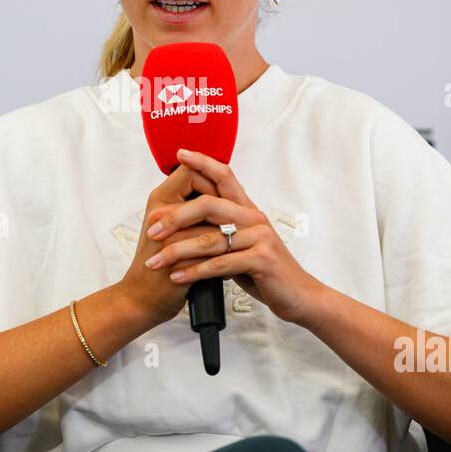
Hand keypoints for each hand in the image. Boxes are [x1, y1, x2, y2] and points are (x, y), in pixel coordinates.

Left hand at [141, 148, 323, 325]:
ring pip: (210, 238)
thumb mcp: (243, 246)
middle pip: (208, 205)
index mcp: (248, 211)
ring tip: (156, 262)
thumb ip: (222, 231)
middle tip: (151, 230)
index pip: (225, 176)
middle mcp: (254, 218)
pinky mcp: (261, 259)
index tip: (180, 154)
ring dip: (178, 251)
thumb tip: (188, 223)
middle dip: (175, 217)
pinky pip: (220, 263)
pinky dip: (195, 271)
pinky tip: (178, 277)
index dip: (203, 162)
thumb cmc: (266, 272)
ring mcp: (259, 237)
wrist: (299, 296)